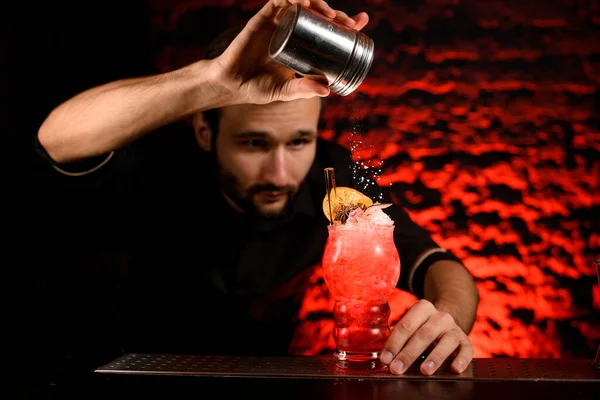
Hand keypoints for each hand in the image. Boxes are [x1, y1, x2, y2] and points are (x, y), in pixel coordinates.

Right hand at [214, 0, 368, 103]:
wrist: (231, 84)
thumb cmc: (257, 88)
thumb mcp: (286, 92)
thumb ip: (304, 90)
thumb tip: (327, 91)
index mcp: (301, 46)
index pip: (327, 31)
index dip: (345, 23)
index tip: (361, 23)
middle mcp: (292, 31)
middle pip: (319, 15)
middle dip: (337, 14)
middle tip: (349, 24)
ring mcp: (279, 23)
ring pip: (303, 4)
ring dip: (319, 4)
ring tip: (330, 15)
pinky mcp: (263, 18)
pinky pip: (279, 1)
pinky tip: (304, 2)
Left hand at [380, 299, 473, 375]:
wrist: (446, 324)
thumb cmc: (421, 328)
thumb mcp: (410, 327)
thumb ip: (398, 338)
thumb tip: (384, 357)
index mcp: (422, 308)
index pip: (406, 326)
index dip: (394, 343)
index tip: (385, 359)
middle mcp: (440, 316)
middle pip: (423, 334)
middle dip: (408, 353)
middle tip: (397, 368)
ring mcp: (454, 328)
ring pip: (446, 341)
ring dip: (435, 357)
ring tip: (424, 371)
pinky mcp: (465, 340)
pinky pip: (467, 349)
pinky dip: (462, 360)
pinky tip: (454, 369)